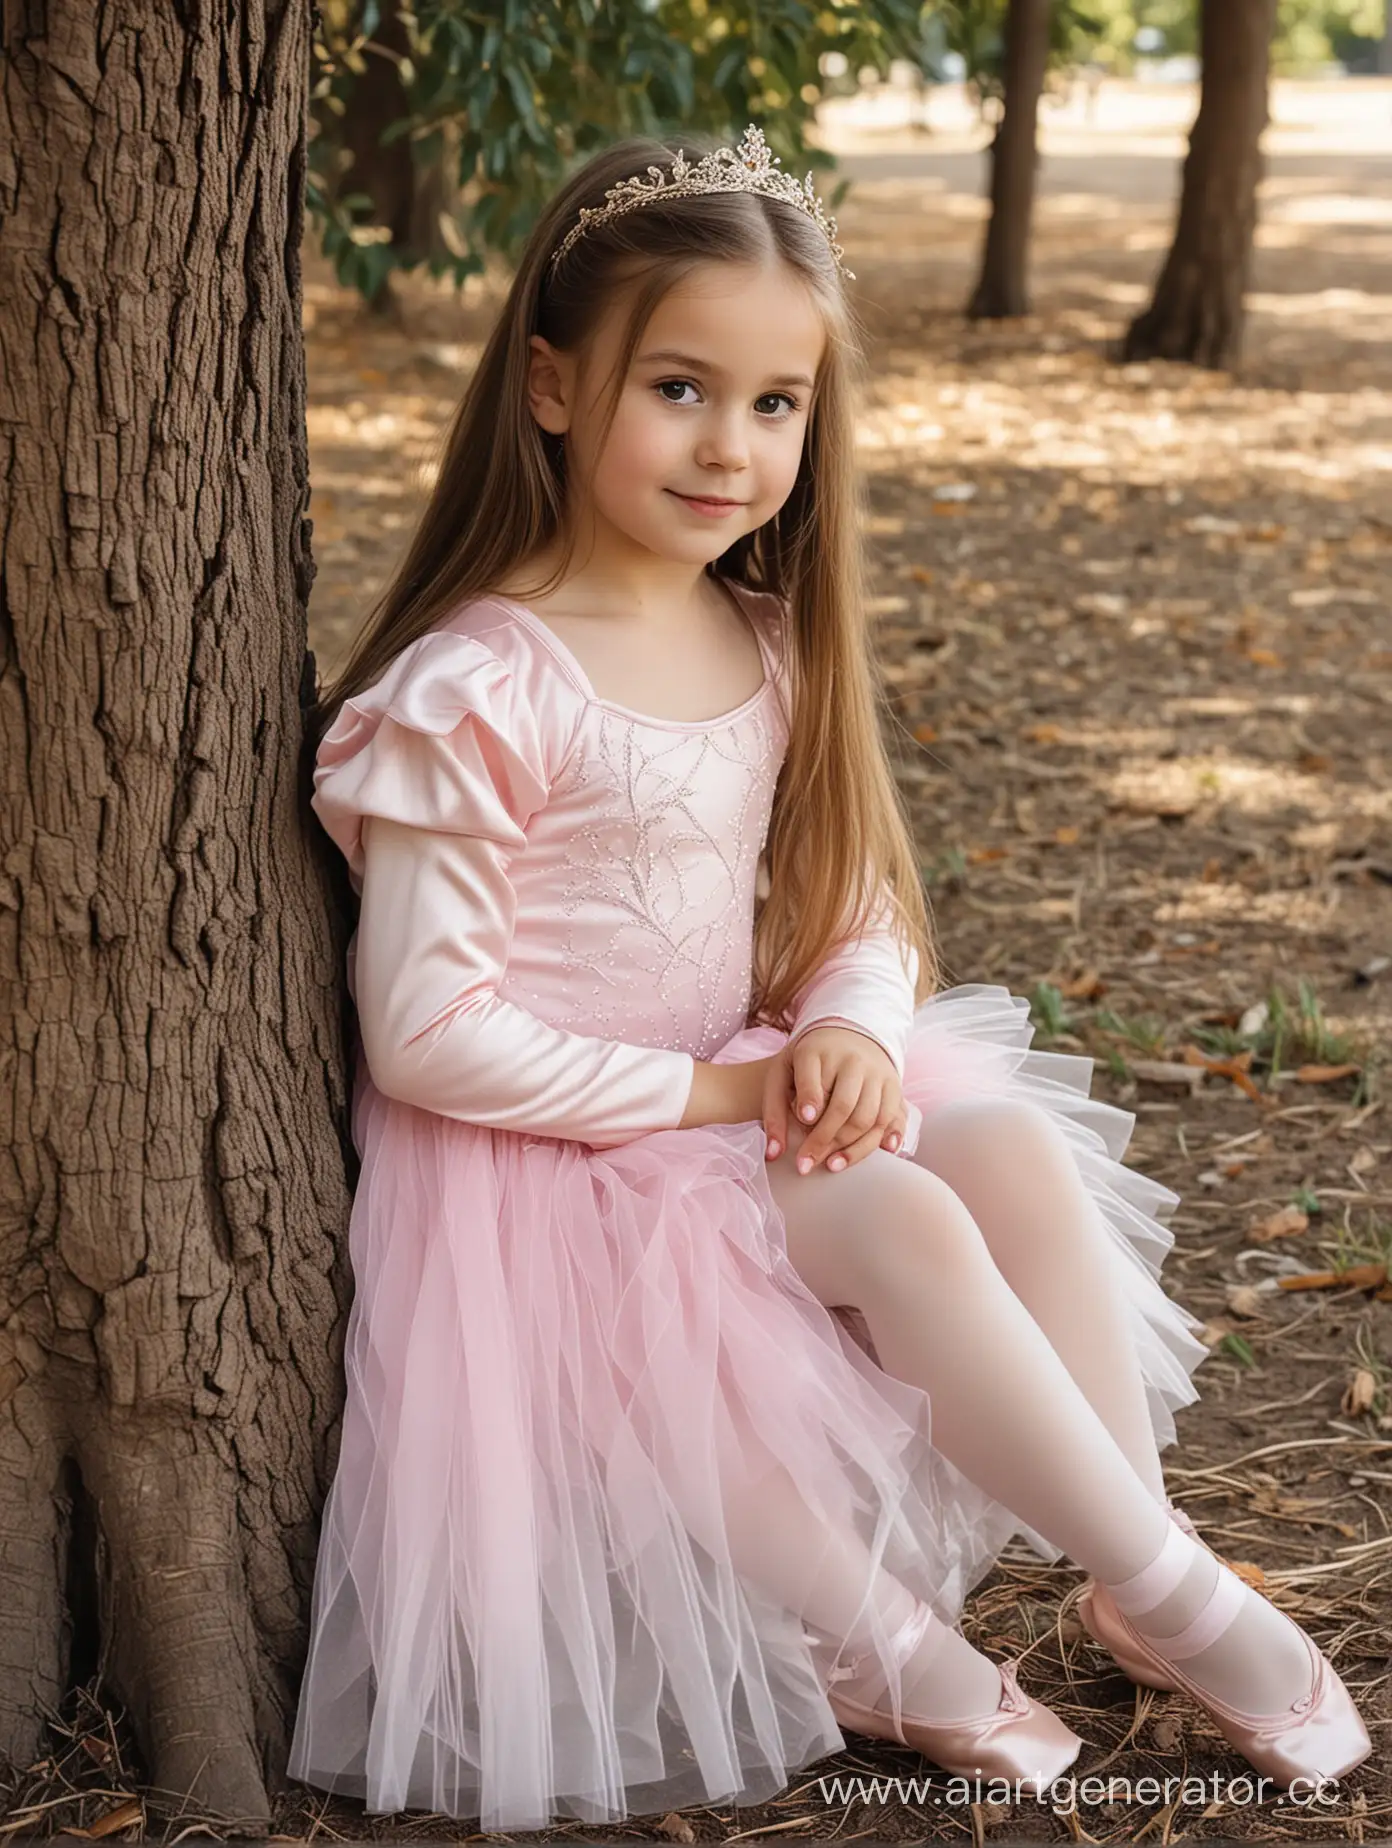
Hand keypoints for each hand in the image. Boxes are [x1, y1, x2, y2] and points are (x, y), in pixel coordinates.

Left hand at [762, 1026, 908, 1174]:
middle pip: (843, 1105)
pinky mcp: (893, 1086)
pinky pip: (891, 1118)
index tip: (805, 1119)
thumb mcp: (782, 1075)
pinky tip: (871, 1154)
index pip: (814, 1077)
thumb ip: (774, 1112)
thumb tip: (772, 1154)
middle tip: (806, 1164)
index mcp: (816, 1051)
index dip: (811, 1097)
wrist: (846, 1035)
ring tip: (829, 1166)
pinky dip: (881, 1140)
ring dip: (849, 1147)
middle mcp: (851, 1060)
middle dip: (824, 1139)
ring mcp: (876, 1073)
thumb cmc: (807, 1066)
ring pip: (868, 1117)